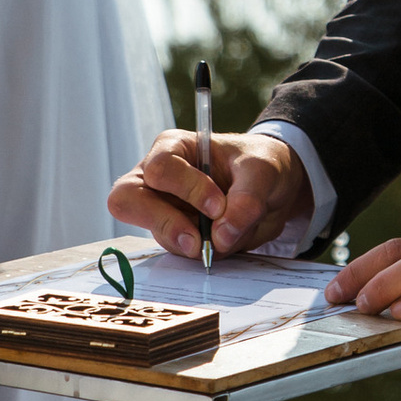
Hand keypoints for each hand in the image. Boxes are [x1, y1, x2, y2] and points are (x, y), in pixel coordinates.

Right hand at [109, 128, 312, 260]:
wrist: (273, 189)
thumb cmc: (260, 165)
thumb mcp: (264, 170)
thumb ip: (248, 198)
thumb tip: (221, 236)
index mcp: (173, 148)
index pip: (160, 169)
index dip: (186, 189)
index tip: (218, 206)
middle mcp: (158, 178)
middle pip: (127, 201)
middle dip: (164, 224)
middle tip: (197, 242)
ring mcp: (162, 209)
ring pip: (157, 234)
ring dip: (194, 243)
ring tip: (227, 235)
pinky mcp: (175, 235)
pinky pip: (177, 251)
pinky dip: (204, 253)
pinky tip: (225, 241)